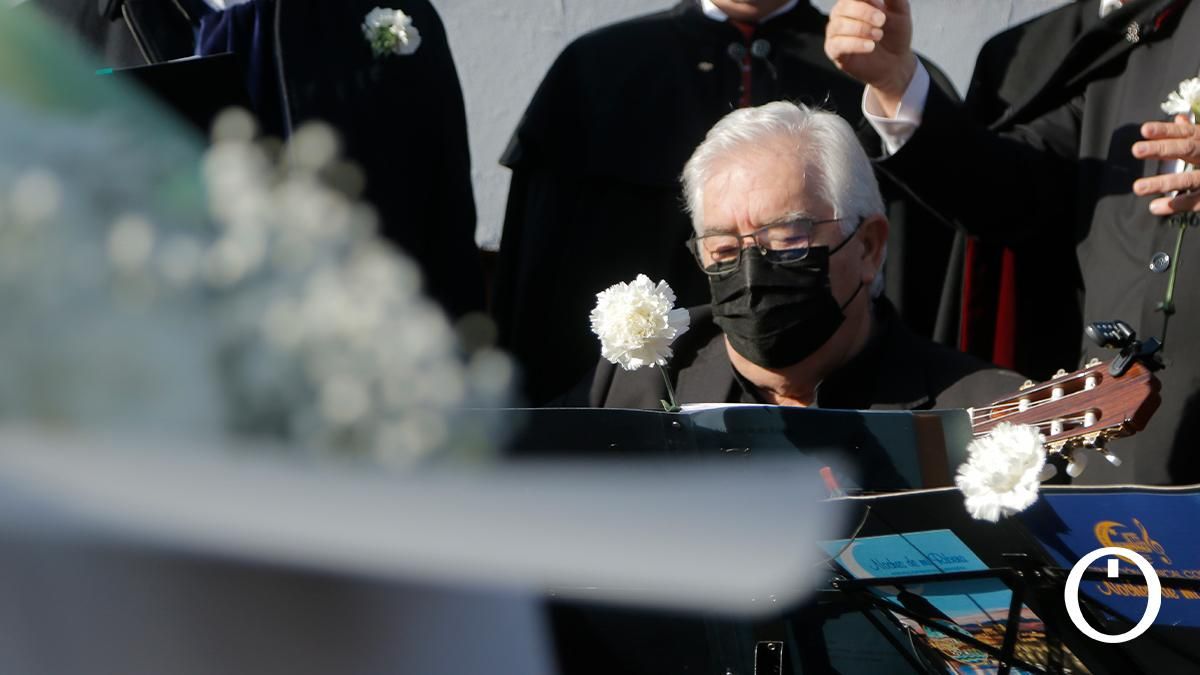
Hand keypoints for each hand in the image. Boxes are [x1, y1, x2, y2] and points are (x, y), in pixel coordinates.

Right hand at [824, 0, 916, 114]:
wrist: (896, 62)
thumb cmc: (895, 34)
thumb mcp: (900, 10)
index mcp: (855, 1)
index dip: (864, 0)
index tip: (880, 4)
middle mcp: (841, 14)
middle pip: (843, 6)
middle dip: (864, 12)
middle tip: (882, 21)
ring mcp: (835, 33)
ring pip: (838, 25)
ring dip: (861, 29)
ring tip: (878, 35)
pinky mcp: (834, 51)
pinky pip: (837, 44)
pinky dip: (855, 44)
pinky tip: (870, 46)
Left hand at [1132, 114, 1199, 214]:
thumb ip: (1195, 133)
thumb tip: (1178, 119)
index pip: (1187, 133)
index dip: (1166, 130)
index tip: (1144, 130)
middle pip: (1188, 149)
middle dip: (1162, 149)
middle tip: (1136, 149)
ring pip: (1189, 179)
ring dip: (1163, 183)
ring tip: (1137, 187)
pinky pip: (1196, 201)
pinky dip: (1176, 205)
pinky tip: (1155, 207)